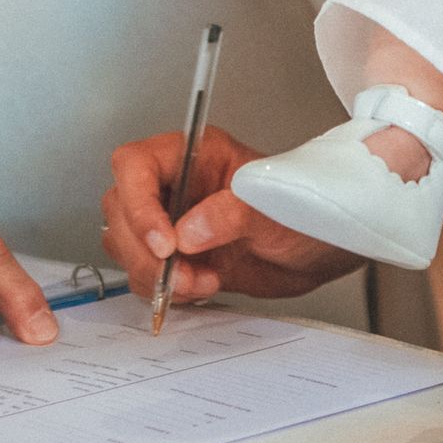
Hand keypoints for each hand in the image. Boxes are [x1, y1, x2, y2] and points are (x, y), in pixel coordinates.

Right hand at [103, 125, 361, 306]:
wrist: (321, 250)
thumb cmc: (308, 212)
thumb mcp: (276, 208)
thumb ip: (232, 214)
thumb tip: (187, 231)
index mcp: (196, 153)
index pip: (136, 164)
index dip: (138, 203)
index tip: (165, 243)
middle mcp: (177, 183)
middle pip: (120, 207)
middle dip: (143, 249)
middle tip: (181, 273)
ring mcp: (173, 220)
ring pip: (125, 244)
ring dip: (153, 274)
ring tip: (201, 282)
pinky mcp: (177, 256)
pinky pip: (144, 272)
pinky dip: (162, 289)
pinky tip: (199, 287)